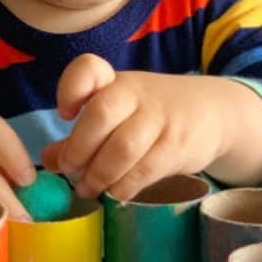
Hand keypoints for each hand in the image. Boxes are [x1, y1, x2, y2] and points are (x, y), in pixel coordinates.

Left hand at [42, 54, 232, 200]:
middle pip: (100, 114)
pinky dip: (124, 186)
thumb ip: (81, 136)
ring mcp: (161, 118)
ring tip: (89, 189)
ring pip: (122, 148)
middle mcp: (136, 93)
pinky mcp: (179, 145)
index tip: (65, 114)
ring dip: (99, 174)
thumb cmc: (153, 115)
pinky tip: (116, 193)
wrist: (213, 113)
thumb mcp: (118, 115)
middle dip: (78, 150)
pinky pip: (145, 170)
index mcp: (115, 82)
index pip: (88, 69)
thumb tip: (47, 160)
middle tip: (71, 171)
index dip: (70, 90)